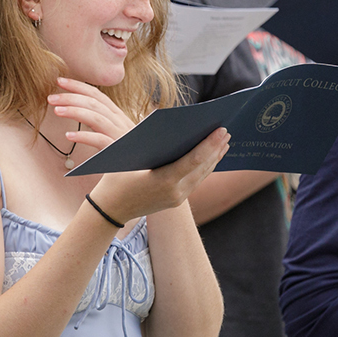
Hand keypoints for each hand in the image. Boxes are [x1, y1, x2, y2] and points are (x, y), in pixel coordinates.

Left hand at [49, 77, 134, 150]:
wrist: (150, 172)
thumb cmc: (128, 153)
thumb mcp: (115, 132)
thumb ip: (101, 121)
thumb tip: (81, 108)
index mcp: (117, 115)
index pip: (96, 94)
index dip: (78, 85)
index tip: (59, 81)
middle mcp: (119, 122)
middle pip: (93, 103)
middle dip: (71, 97)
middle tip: (50, 97)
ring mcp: (120, 135)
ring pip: (96, 118)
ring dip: (75, 111)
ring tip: (56, 110)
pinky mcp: (118, 151)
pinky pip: (100, 141)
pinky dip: (84, 136)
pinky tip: (69, 136)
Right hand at [87, 127, 230, 224]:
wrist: (110, 210)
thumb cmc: (115, 179)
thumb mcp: (129, 157)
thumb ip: (150, 143)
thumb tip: (171, 125)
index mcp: (164, 181)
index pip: (194, 160)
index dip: (209, 144)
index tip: (221, 130)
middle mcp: (175, 192)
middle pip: (202, 167)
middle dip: (216, 148)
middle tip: (227, 130)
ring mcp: (177, 199)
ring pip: (202, 175)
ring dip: (214, 158)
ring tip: (225, 141)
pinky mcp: (177, 200)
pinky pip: (196, 181)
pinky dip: (206, 167)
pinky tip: (212, 157)